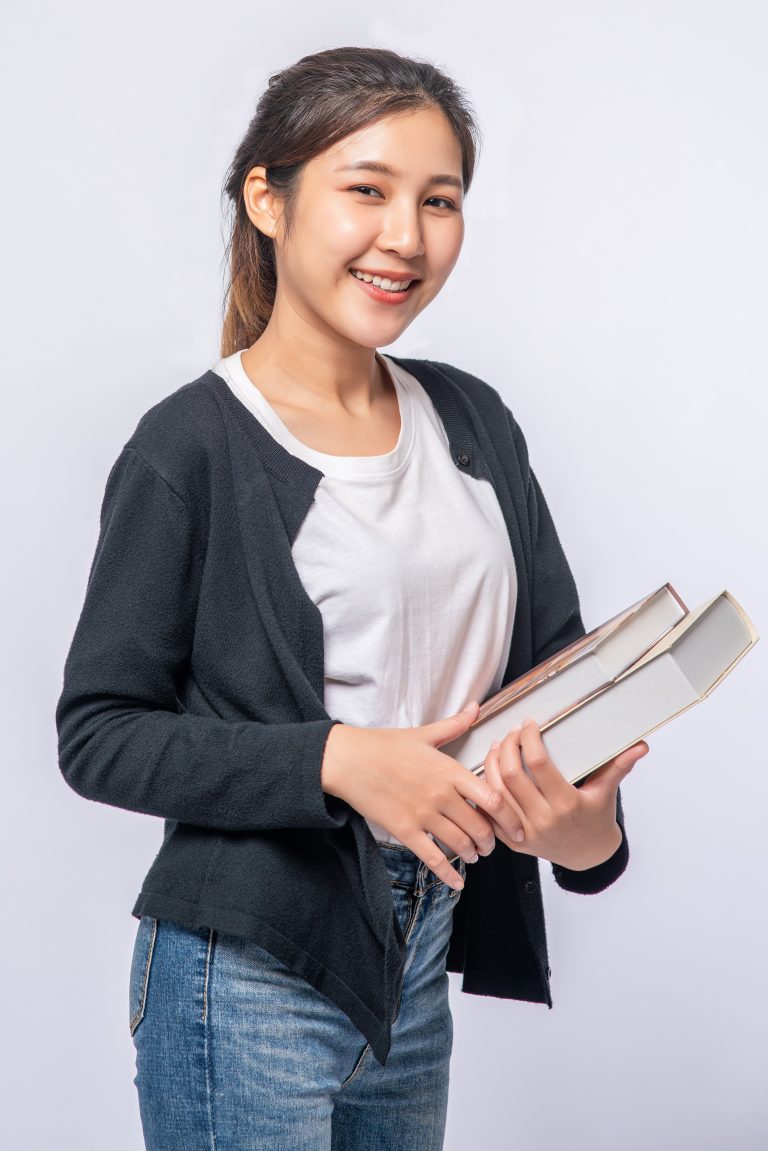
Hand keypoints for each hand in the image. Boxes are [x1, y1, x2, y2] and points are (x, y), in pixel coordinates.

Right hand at [321, 702, 504, 889]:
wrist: (349, 759)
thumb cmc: (385, 744)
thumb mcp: (423, 733)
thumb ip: (454, 725)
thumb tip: (475, 707)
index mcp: (449, 770)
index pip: (492, 797)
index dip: (509, 817)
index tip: (515, 827)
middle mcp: (441, 794)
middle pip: (479, 826)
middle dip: (491, 841)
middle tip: (492, 846)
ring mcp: (423, 814)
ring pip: (460, 844)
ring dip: (472, 854)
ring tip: (474, 856)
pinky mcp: (404, 830)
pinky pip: (432, 857)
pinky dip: (447, 874)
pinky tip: (457, 883)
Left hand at [478, 718, 647, 870]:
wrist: (587, 856)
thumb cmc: (596, 818)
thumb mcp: (607, 792)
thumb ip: (619, 766)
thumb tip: (641, 746)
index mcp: (566, 805)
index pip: (538, 765)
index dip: (528, 739)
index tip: (528, 724)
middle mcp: (543, 820)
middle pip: (512, 775)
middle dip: (507, 747)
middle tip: (511, 733)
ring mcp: (525, 833)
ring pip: (496, 792)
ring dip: (491, 764)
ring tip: (498, 746)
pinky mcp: (513, 842)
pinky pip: (490, 814)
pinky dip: (486, 791)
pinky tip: (489, 772)